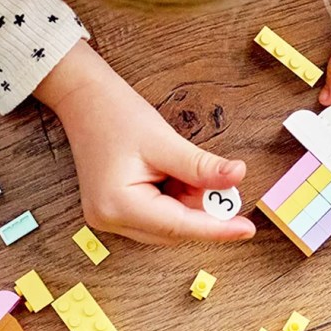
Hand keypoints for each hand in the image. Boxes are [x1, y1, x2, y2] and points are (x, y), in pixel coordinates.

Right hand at [35, 41, 254, 244]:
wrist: (83, 100)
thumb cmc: (116, 115)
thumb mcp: (165, 141)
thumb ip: (202, 167)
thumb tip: (238, 176)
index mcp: (118, 205)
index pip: (179, 226)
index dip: (217, 228)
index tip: (247, 229)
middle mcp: (110, 220)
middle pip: (174, 230)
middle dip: (202, 210)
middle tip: (221, 183)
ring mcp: (110, 219)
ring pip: (168, 227)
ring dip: (189, 205)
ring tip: (186, 171)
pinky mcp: (115, 212)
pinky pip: (158, 218)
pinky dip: (177, 202)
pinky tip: (176, 177)